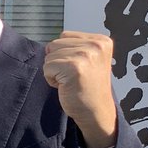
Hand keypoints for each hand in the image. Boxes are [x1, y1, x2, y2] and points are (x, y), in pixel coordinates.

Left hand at [43, 31, 117, 147]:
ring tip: (71, 81)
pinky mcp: (74, 68)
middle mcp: (96, 45)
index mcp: (101, 40)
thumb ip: (74, 47)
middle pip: (54, 44)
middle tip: (74, 77)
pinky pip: (47, 68)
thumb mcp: (89, 59)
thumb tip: (47, 46)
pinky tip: (66, 87)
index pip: (64, 35)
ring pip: (49, 56)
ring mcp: (86, 55)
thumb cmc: (88, 87)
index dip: (65, 54)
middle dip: (58, 62)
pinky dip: (51, 79)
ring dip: (55, 71)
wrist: (96, 112)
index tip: (80, 68)